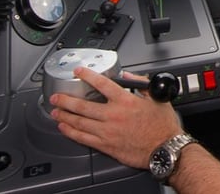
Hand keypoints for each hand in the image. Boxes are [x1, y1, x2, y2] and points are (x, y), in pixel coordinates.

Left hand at [50, 67, 182, 168]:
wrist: (164, 149)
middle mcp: (113, 115)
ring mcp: (107, 131)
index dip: (87, 76)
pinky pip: (83, 138)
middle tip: (56, 97)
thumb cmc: (162, 126)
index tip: (78, 72)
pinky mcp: (105, 145)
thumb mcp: (157, 98)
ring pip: (79, 122)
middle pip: (82, 105)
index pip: (102, 84)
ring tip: (55, 112)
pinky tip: (64, 128)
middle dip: (66, 100)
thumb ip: (141, 84)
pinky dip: (71, 132)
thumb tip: (129, 76)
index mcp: (126, 101)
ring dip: (64, 115)